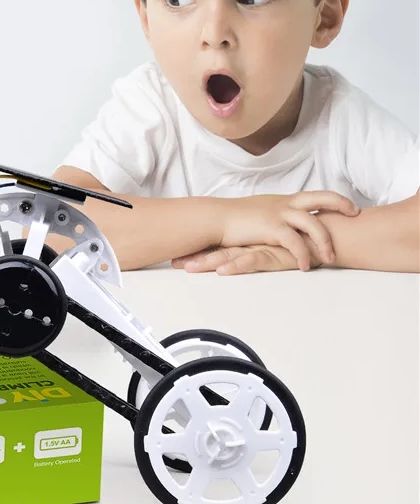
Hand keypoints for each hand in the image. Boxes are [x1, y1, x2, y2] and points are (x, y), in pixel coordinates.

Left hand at [173, 243, 321, 274]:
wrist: (330, 233)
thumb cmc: (303, 238)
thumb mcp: (274, 242)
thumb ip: (258, 245)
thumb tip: (240, 251)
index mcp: (249, 237)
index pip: (216, 242)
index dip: (196, 248)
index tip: (175, 255)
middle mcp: (251, 240)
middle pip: (216, 247)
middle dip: (194, 255)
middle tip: (172, 263)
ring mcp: (261, 246)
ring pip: (229, 254)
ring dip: (208, 262)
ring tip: (190, 268)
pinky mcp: (275, 253)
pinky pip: (254, 260)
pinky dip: (238, 266)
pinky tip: (225, 271)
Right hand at [220, 192, 358, 270]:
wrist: (215, 219)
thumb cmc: (232, 219)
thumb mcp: (259, 212)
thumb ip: (274, 215)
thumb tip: (283, 222)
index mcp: (283, 200)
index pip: (315, 195)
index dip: (334, 199)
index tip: (350, 206)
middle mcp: (285, 204)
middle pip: (321, 197)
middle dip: (341, 204)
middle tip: (355, 213)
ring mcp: (279, 214)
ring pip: (313, 223)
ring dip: (324, 241)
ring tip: (330, 258)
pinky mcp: (271, 228)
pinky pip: (295, 242)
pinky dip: (303, 255)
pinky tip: (306, 267)